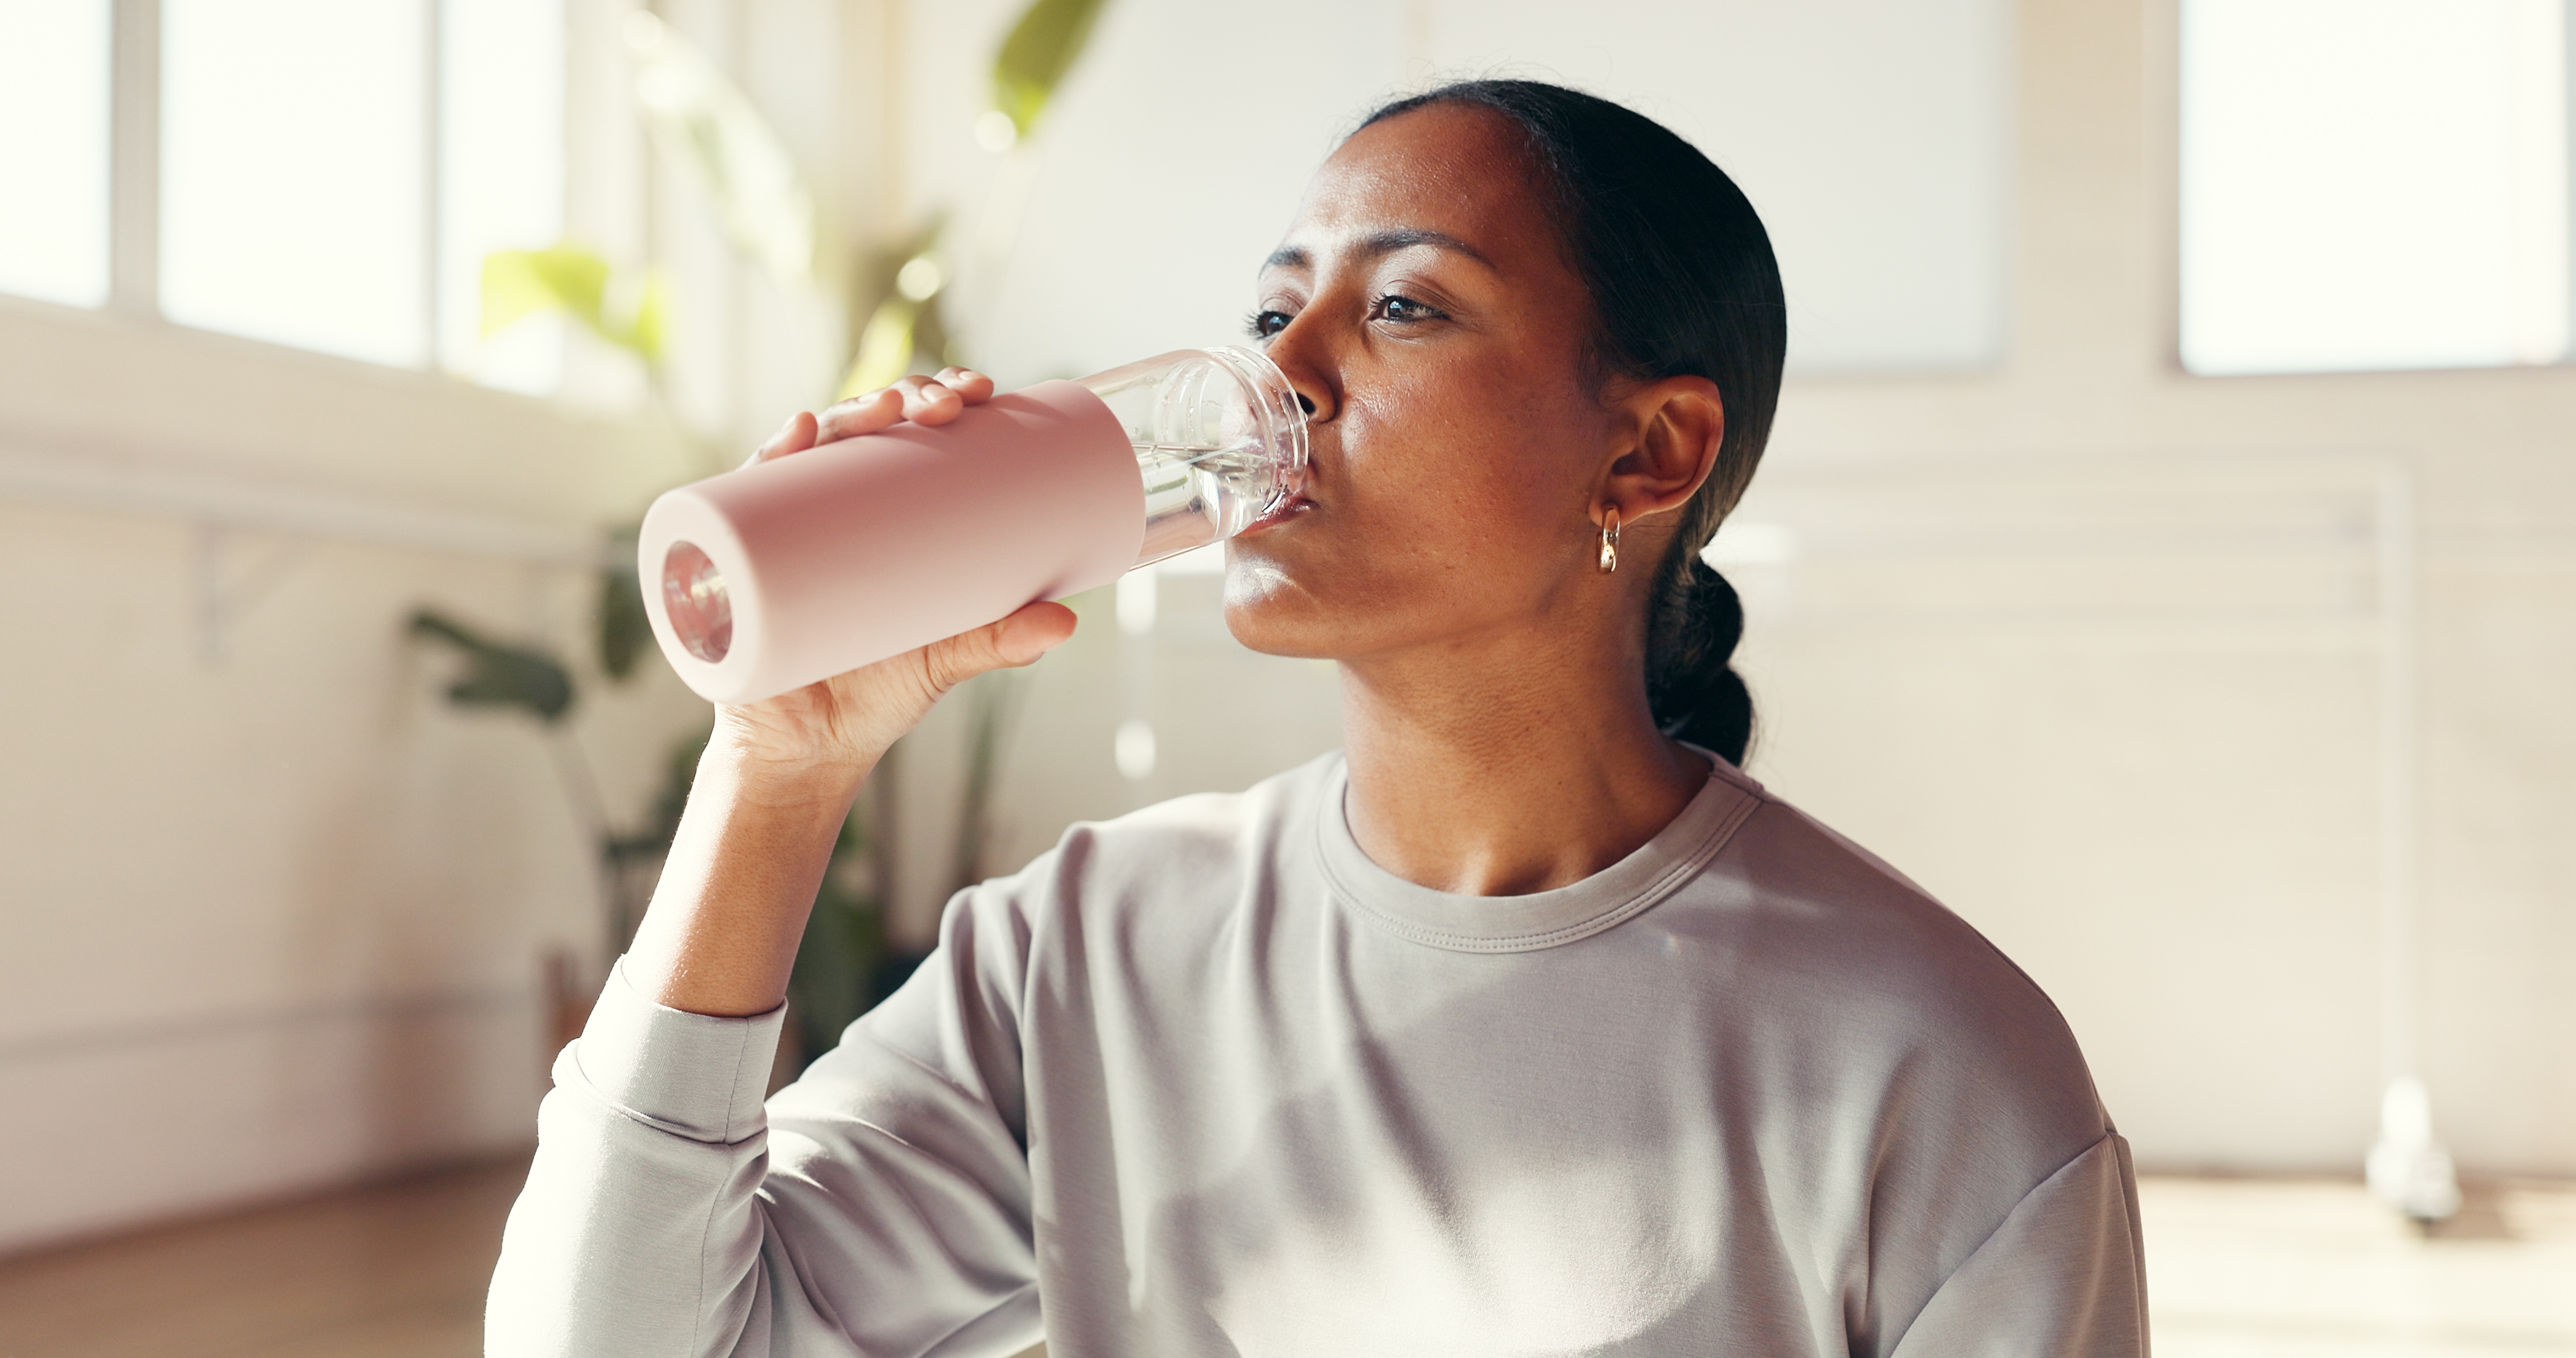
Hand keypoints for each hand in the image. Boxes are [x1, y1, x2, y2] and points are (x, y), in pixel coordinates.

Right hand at [626, 369, 1075, 1016]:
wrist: (808, 752)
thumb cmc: (879, 695)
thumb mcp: (946, 660)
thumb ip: (1000, 642)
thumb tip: (1068, 622)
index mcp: (891, 515)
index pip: (919, 435)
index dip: (947, 397)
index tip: (983, 392)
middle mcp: (837, 508)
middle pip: (870, 428)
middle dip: (906, 397)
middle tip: (944, 407)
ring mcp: (788, 526)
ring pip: (815, 449)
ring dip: (846, 414)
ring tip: (880, 411)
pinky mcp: (745, 555)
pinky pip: (747, 496)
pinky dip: (766, 458)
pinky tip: (793, 432)